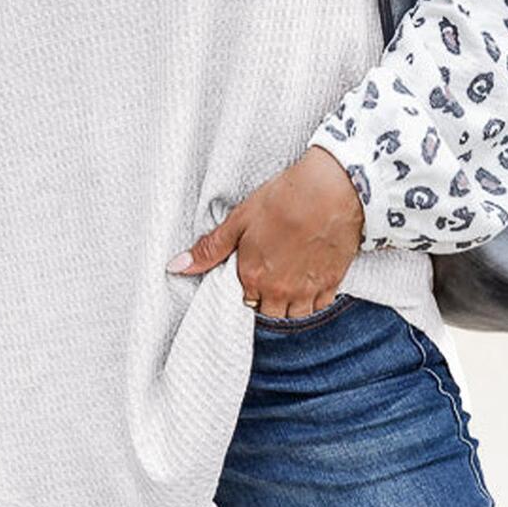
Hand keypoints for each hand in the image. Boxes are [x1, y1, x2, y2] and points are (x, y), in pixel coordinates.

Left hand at [166, 146, 363, 316]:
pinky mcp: (332, 283)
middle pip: (269, 314)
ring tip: (289, 284)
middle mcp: (279, 291)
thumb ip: (210, 249)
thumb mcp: (239, 220)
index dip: (246, 287)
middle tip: (271, 279)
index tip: (252, 274)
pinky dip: (314, 301)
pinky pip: (320, 307)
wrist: (330, 190)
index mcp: (253, 276)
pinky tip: (310, 283)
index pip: (243, 302)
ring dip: (290, 306)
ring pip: (295, 316)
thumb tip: (175, 266)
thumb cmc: (283, 199)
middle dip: (267, 301)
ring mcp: (307, 290)